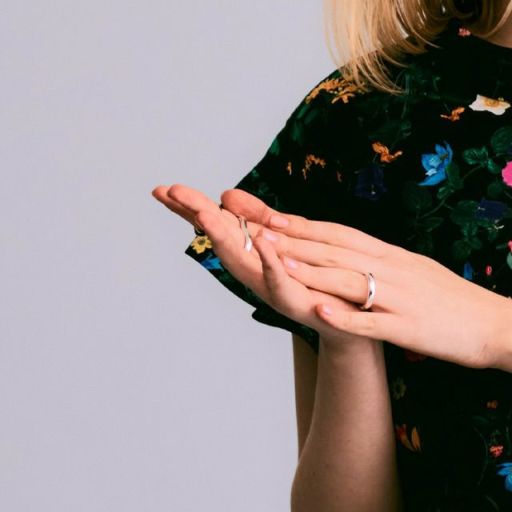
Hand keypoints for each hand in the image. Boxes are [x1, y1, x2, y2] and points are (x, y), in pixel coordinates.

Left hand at [152, 182, 511, 368]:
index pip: (334, 233)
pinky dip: (344, 315)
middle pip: (331, 249)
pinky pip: (371, 320)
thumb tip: (353, 253)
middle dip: (285, 237)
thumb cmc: (455, 304)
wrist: (498, 325)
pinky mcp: (408, 327)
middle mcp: (390, 268)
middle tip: (244, 225)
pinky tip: (319, 312)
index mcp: (390, 255)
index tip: (258, 212)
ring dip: (306, 268)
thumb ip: (383, 263)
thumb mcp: (416, 272)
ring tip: (270, 258)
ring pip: (345, 279)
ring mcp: (398, 297)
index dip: (294, 222)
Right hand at [152, 182, 352, 338]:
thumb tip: (227, 195)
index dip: (189, 208)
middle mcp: (254, 271)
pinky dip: (269, 260)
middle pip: (220, 239)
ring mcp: (271, 287)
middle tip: (171, 193)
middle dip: (196, 215)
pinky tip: (261, 240)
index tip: (162, 190)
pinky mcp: (296, 300)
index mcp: (251, 254)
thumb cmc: (314, 283)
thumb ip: (257, 219)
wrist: (349, 322)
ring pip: (241, 259)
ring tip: (204, 212)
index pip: (215, 227)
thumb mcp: (282, 242)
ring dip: (221, 236)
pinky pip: (280, 278)